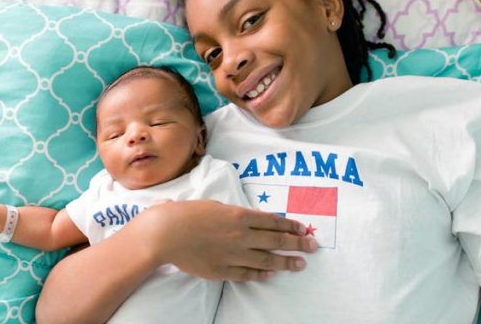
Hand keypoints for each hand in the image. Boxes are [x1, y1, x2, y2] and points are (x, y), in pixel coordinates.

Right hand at [139, 200, 316, 281]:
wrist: (166, 233)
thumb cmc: (188, 214)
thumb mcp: (216, 206)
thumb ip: (237, 214)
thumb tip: (254, 220)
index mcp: (239, 215)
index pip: (273, 220)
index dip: (291, 225)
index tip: (304, 228)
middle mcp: (241, 235)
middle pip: (276, 239)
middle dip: (298, 243)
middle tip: (313, 246)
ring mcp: (233, 254)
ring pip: (267, 260)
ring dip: (286, 262)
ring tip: (300, 264)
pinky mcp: (223, 270)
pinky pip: (248, 273)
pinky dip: (262, 274)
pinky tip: (273, 273)